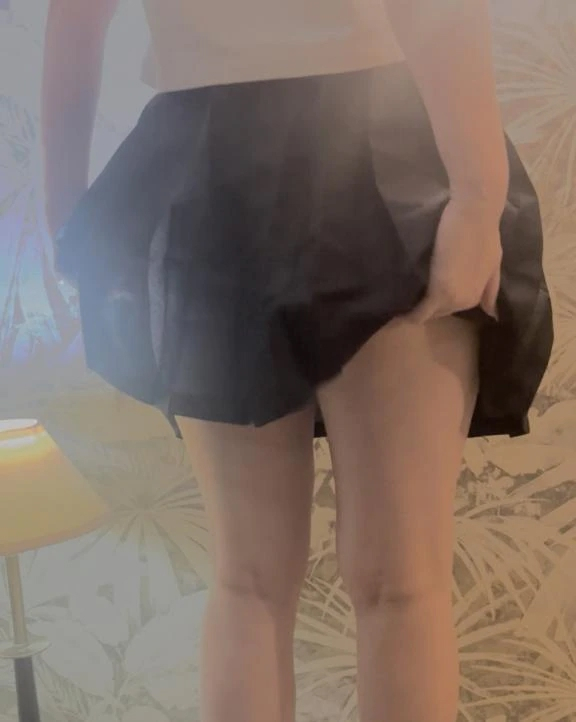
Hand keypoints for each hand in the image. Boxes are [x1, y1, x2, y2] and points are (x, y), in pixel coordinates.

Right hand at [405, 198, 502, 323]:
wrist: (475, 213)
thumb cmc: (483, 230)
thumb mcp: (492, 263)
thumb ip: (490, 288)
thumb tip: (491, 313)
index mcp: (476, 296)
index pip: (450, 309)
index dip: (435, 304)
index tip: (420, 300)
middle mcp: (465, 302)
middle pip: (438, 313)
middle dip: (424, 307)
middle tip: (408, 298)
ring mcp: (453, 298)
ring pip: (428, 313)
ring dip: (414, 311)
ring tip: (399, 306)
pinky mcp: (438, 291)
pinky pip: (420, 312)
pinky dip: (409, 316)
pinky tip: (396, 315)